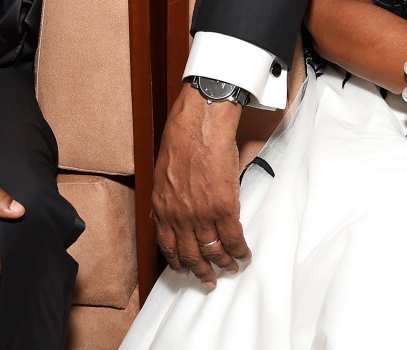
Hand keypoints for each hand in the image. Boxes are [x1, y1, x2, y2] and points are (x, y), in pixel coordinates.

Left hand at [152, 85, 248, 288]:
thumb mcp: (162, 174)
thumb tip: (173, 211)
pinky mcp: (224, 207)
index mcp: (162, 208)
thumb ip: (167, 198)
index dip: (179, 262)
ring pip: (214, 250)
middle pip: (191, 255)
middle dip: (202, 272)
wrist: (199, 125)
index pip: (169, 246)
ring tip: (231, 269)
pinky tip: (244, 255)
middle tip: (209, 280)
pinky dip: (240, 251)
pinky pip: (233, 238)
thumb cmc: (181, 140)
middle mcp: (179, 217)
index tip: (185, 270)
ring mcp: (201, 214)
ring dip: (224, 264)